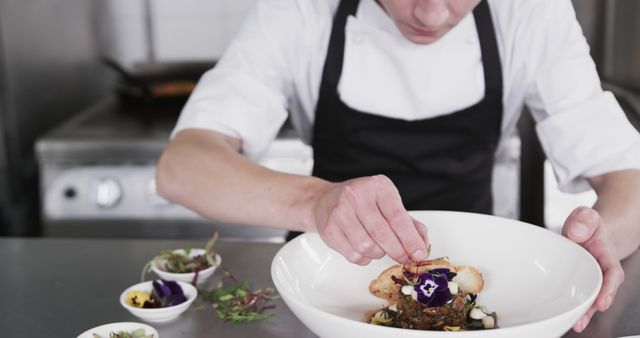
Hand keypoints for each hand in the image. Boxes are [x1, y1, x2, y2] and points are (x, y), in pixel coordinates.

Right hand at [312, 174, 429, 264]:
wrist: (325, 200)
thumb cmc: (361, 203)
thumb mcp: (387, 203)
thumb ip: (408, 223)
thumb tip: (422, 244)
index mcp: (378, 186)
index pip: (398, 217)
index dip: (410, 239)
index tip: (418, 254)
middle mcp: (357, 195)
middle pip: (382, 234)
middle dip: (397, 251)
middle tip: (404, 258)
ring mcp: (341, 212)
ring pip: (367, 247)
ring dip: (378, 253)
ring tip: (378, 247)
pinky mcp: (330, 229)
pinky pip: (353, 255)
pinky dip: (364, 258)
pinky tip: (363, 249)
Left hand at [562, 206, 624, 331]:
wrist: (587, 230)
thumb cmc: (587, 226)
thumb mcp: (586, 217)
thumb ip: (583, 220)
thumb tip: (576, 232)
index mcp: (606, 255)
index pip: (612, 273)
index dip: (608, 289)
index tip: (602, 302)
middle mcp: (599, 271)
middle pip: (600, 291)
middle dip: (593, 307)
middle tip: (582, 319)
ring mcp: (589, 278)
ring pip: (589, 298)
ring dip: (583, 312)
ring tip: (576, 324)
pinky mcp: (578, 283)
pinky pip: (577, 296)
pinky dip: (573, 307)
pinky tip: (566, 318)